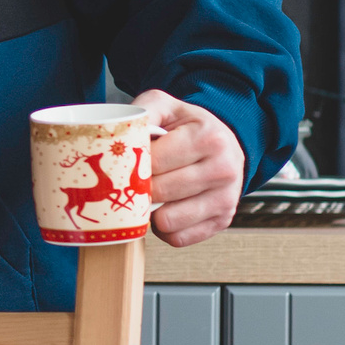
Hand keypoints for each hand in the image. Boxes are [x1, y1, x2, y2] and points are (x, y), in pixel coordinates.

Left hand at [131, 89, 245, 247]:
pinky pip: (178, 238)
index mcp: (209, 138)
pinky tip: (165, 208)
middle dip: (139, 188)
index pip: (154, 163)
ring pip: (167, 220)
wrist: (225, 142)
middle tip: (133, 179)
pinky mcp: (222, 221)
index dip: (132, 165)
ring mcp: (226, 198)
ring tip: (151, 194)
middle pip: (160, 192)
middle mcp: (223, 169)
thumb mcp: (166, 106)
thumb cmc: (190, 126)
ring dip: (151, 212)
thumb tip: (119, 132)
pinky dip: (165, 228)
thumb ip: (142, 112)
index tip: (127, 163)